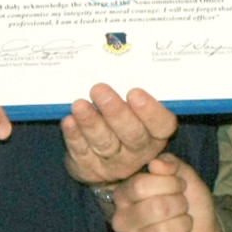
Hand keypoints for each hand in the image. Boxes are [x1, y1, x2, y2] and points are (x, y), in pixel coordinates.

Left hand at [62, 85, 177, 184]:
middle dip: (115, 112)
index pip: (162, 125)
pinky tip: (69, 121)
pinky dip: (75, 135)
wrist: (103, 160)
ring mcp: (115, 164)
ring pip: (105, 143)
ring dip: (91, 122)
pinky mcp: (90, 168)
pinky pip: (82, 151)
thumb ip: (134, 96)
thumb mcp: (135, 111)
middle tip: (99, 90)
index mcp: (156, 134)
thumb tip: (121, 62)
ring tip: (79, 104)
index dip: (150, 111)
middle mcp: (139, 151)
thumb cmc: (123, 122)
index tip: (134, 92)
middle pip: (132, 134)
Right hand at [111, 155, 221, 231]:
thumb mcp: (185, 177)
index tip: (180, 186)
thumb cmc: (189, 203)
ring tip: (184, 224)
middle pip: (154, 208)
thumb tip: (155, 163)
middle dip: (180, 205)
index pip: (140, 185)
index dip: (169, 183)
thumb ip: (171, 164)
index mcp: (124, 195)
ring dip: (184, 225)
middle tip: (183, 208)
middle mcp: (121, 220)